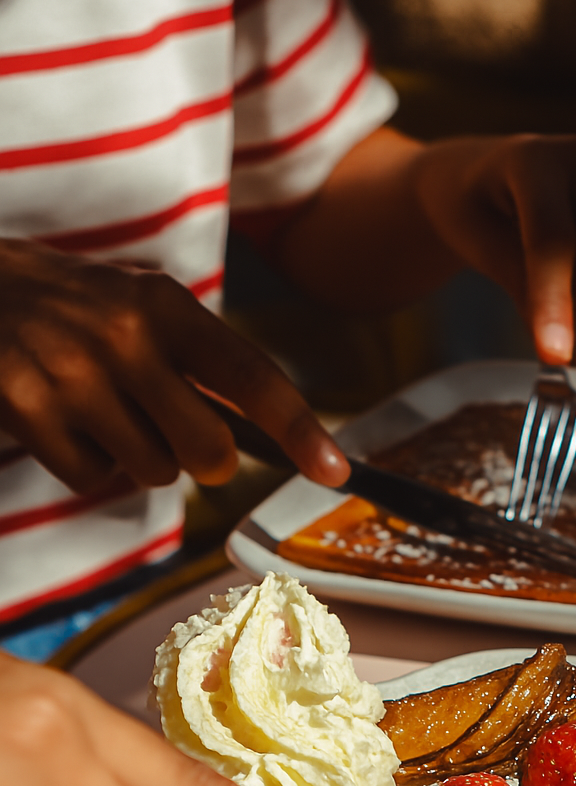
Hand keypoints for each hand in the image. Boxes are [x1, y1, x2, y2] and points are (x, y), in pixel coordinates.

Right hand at [0, 239, 348, 494]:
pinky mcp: (27, 409)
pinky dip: (89, 465)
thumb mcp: (143, 308)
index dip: (301, 430)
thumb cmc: (78, 308)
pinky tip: (66, 419)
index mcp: (164, 305)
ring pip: (152, 472)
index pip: (251, 377)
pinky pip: (94, 480)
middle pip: (208, 451)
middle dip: (203, 459)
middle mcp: (123, 337)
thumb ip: (201, 363)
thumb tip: (270, 439)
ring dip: (139, 458)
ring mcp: (72, 375)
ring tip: (105, 410)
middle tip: (174, 431)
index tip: (335, 472)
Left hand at [412, 134, 575, 363]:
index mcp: (534, 157)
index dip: (556, 302)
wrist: (484, 176)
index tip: (555, 356)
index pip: (553, 237)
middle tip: (561, 357)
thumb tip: (557, 339)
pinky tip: (571, 286)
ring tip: (555, 317)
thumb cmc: (471, 207)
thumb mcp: (474, 243)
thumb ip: (516, 282)